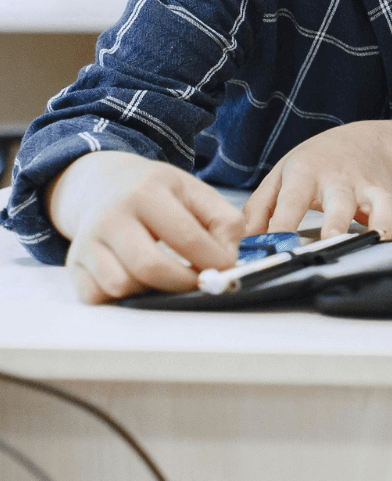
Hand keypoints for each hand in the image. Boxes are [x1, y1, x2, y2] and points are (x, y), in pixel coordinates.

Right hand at [46, 151, 243, 304]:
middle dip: (184, 283)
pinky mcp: (74, 264)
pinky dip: (123, 296)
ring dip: (151, 290)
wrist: (105, 184)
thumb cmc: (157, 192)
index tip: (226, 269)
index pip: (186, 237)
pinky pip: (98, 296)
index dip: (214, 260)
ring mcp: (87, 241)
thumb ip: (224, 221)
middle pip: (151, 268)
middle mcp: (112, 216)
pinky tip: (139, 279)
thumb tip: (228, 260)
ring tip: (166, 274)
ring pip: (121, 286)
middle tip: (199, 281)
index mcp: (147, 193)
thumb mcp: (196, 191)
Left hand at [241, 121, 391, 239]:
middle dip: (338, 221)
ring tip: (374, 245)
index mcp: (307, 173)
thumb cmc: (315, 164)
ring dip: (381, 224)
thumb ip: (258, 210)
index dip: (282, 222)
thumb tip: (240, 244)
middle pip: (341, 199)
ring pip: (383, 203)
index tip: (273, 245)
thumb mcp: (280, 176)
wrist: (361, 141)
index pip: (291, 198)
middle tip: (332, 242)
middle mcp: (341, 180)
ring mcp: (370, 187)